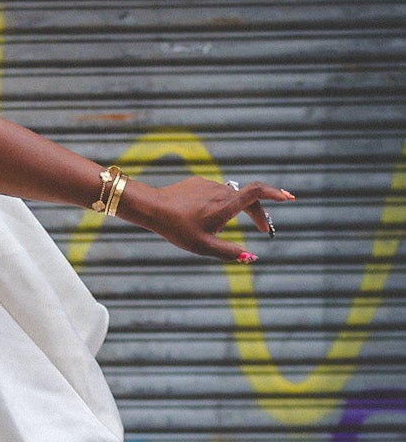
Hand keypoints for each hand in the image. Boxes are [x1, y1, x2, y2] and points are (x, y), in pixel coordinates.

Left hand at [127, 176, 293, 261]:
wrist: (153, 208)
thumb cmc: (178, 229)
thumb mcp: (204, 246)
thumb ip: (230, 252)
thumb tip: (253, 258)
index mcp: (226, 206)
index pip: (257, 192)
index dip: (275, 193)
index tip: (288, 198)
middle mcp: (221, 192)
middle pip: (249, 198)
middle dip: (258, 214)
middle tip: (263, 229)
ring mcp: (210, 185)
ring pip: (231, 197)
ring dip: (235, 210)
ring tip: (216, 228)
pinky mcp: (199, 183)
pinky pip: (215, 194)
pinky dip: (218, 205)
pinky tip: (200, 217)